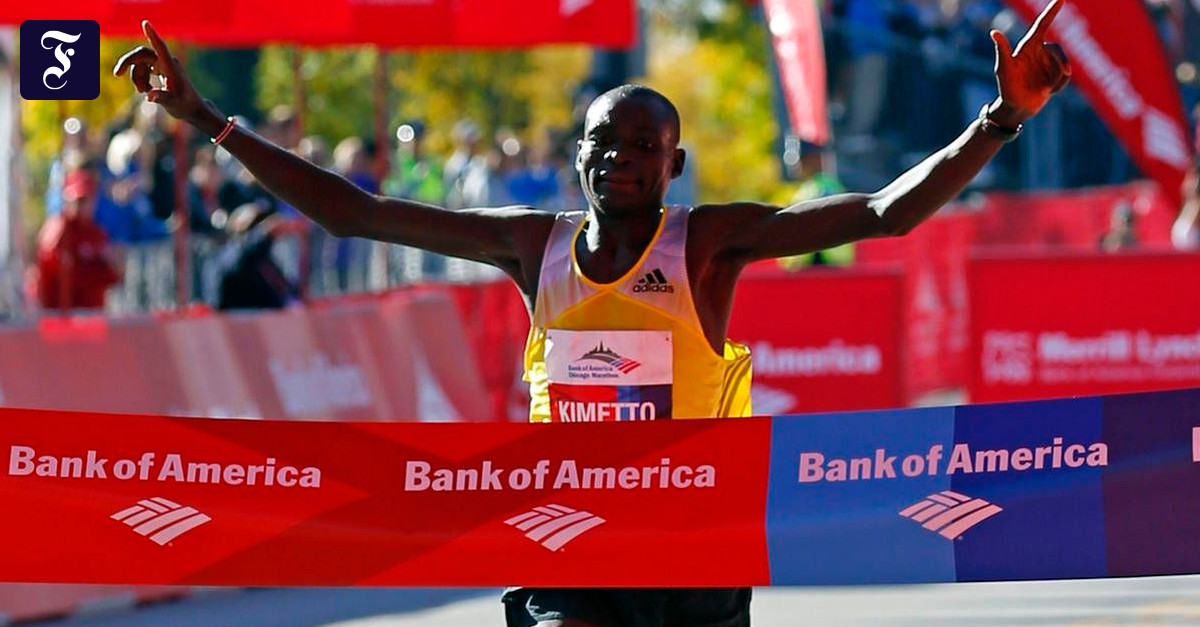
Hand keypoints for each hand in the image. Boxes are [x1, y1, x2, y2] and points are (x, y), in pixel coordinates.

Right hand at [112, 21, 209, 126]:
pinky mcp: (160, 68)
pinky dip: (140, 79)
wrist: (191, 108)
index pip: (160, 47)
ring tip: (143, 92)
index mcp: (170, 65)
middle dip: (128, 63)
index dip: (152, 35)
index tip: (146, 23)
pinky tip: (147, 90)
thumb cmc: (183, 105)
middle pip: (141, 54)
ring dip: (136, 78)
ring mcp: (162, 64)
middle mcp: (166, 61)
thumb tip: (148, 97)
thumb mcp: (172, 103)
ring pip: (140, 64)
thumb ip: (160, 97)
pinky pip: (142, 68)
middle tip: (116, 74)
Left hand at [989, 0, 1071, 123]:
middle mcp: (1040, 51)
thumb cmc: (1006, 87)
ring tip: (1046, 88)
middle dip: (1063, 60)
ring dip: (1058, 77)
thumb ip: (1002, 50)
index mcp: (1028, 46)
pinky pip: (1065, 76)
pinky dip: (1059, 85)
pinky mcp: (1054, 75)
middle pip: (1058, 49)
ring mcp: (1048, 63)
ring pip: (1064, 64)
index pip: (1042, 24)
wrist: (1016, 108)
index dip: (1052, 11)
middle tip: (1065, 72)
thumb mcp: (1003, 69)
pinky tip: (1047, 91)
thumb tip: (993, 32)